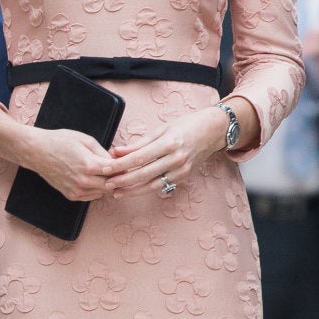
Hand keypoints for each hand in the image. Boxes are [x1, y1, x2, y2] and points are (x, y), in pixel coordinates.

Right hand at [29, 128, 114, 201]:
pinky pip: (91, 196)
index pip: (115, 171)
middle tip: (117, 169)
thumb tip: (115, 161)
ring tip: (103, 172)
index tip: (125, 163)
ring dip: (106, 184)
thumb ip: (103, 152)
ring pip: (102, 192)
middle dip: (116, 177)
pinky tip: (93, 178)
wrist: (38, 151)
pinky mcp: (71, 195)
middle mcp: (83, 181)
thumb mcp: (86, 140)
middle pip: (110, 184)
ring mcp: (76, 190)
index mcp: (89, 165)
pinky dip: (96, 189)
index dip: (122, 167)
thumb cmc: (60, 141)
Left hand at [102, 106, 225, 197]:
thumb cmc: (185, 126)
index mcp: (169, 142)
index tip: (106, 168)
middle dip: (124, 181)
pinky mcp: (184, 177)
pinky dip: (146, 189)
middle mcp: (176, 158)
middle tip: (107, 184)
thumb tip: (117, 151)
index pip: (139, 157)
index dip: (121, 165)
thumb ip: (138, 143)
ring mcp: (181, 170)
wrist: (212, 131)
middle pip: (144, 174)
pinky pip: (161, 186)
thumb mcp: (161, 129)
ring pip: (152, 184)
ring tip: (117, 192)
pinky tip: (134, 190)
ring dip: (132, 190)